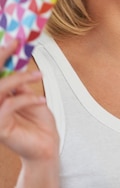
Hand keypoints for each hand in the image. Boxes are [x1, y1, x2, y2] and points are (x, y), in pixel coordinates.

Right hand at [0, 39, 58, 160]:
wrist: (45, 147)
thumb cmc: (38, 123)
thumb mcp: (30, 97)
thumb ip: (21, 84)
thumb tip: (17, 65)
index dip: (0, 57)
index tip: (11, 41)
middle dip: (0, 58)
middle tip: (14, 44)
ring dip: (18, 78)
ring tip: (38, 76)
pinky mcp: (0, 128)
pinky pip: (8, 106)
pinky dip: (26, 98)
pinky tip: (40, 99)